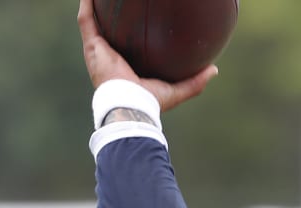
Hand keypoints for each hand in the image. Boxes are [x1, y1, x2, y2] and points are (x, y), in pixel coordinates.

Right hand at [77, 0, 217, 112]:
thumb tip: (214, 70)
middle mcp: (110, 57)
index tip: (139, 20)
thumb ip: (195, 81)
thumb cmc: (151, 102)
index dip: (129, 32)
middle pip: (109, 30)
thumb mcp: (177, 90)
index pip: (127, 45)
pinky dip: (87, 5)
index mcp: (126, 67)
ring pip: (94, 22)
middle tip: (120, 1)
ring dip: (96, 7)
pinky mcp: (93, 47)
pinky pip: (86, 21)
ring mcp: (99, 51)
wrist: (132, 105)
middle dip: (110, 15)